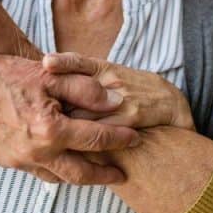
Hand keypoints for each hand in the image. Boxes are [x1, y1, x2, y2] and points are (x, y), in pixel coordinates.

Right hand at [0, 47, 140, 183]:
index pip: (97, 140)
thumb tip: (115, 102)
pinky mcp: (4, 159)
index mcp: (51, 131)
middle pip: (80, 173)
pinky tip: (61, 158)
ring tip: (95, 170)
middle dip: (103, 175)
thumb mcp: (51, 75)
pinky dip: (54, 168)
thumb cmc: (5, 73)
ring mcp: (18, 160)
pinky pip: (37, 170)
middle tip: (122, 175)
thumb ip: (86, 90)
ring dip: (78, 175)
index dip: (120, 138)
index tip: (136, 138)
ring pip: (56, 177)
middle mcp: (35, 153)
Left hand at [43, 52, 194, 130]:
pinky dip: (87, 141)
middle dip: (57, 105)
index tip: (46, 63)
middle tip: (39, 117)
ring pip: (87, 114)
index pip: (80, 62)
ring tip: (47, 137)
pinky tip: (72, 150)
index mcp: (104, 68)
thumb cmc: (136, 90)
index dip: (63, 62)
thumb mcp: (111, 74)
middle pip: (76, 93)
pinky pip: (103, 131)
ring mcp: (121, 99)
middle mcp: (112, 81)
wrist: (173, 104)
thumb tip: (48, 74)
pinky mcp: (131, 117)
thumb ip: (84, 76)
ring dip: (68, 126)